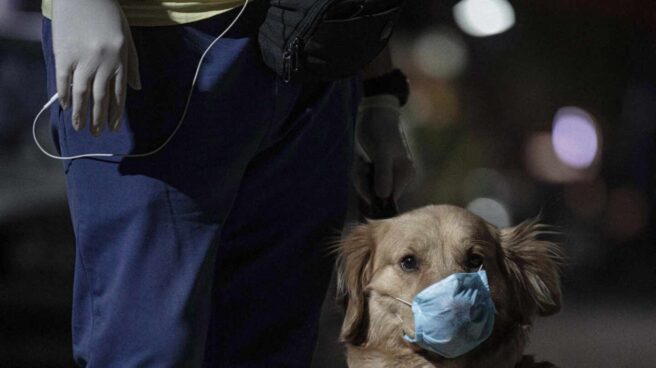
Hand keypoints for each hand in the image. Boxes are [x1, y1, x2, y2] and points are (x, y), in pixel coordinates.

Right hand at [52, 0, 140, 135]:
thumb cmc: (108, 14)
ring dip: (80, 112)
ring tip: (80, 127)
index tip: (113, 128)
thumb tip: (136, 89)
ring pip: (82, 93)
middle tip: (96, 134)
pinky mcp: (64, 53)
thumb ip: (131, 64)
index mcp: (120, 60)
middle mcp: (103, 62)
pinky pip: (63, 79)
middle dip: (98, 118)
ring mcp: (83, 58)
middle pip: (100, 97)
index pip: (119, 94)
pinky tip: (65, 106)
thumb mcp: (127, 38)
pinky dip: (64, 94)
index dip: (116, 113)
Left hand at [354, 94, 414, 203]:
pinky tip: (361, 161)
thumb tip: (384, 197)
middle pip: (376, 196)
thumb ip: (383, 173)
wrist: (374, 113)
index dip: (372, 193)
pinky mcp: (377, 171)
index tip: (365, 176)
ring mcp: (387, 175)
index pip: (388, 199)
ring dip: (360, 177)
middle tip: (362, 165)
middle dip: (364, 183)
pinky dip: (359, 173)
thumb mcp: (381, 151)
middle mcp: (398, 177)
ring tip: (362, 161)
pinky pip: (365, 181)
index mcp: (405, 174)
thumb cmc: (379, 129)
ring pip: (368, 189)